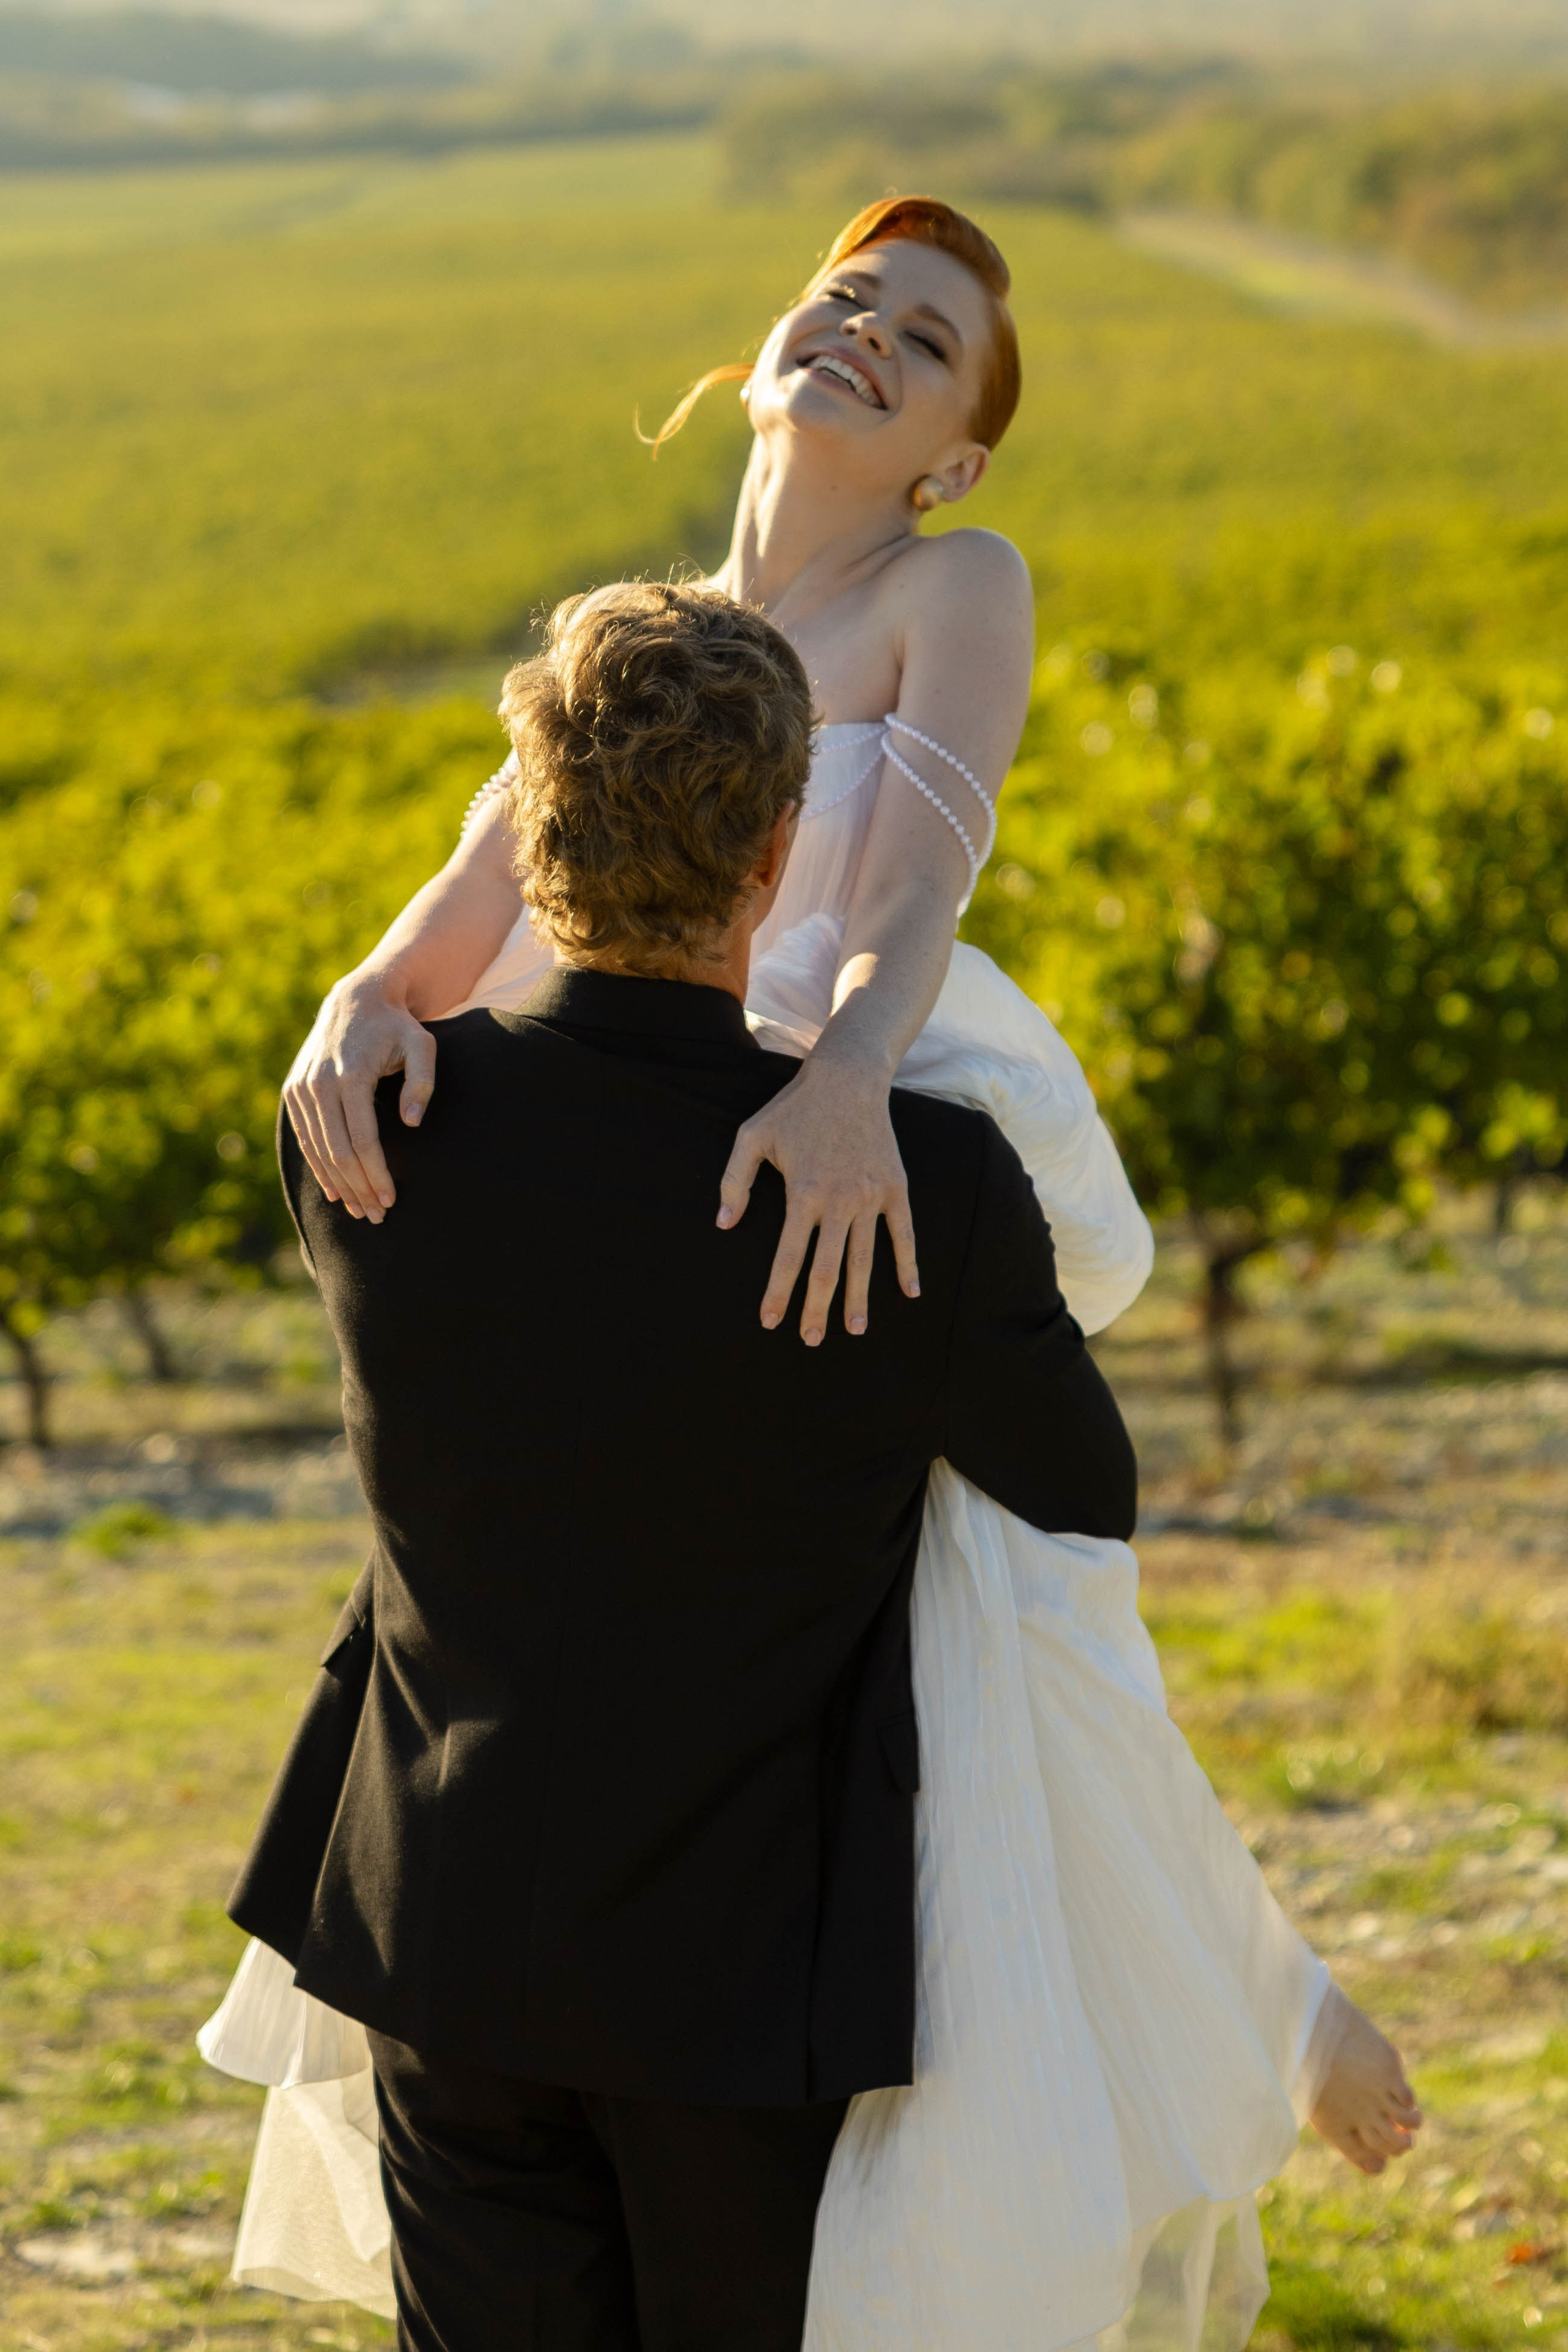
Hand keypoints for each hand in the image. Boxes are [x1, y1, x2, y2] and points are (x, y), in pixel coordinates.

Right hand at [282, 977, 436, 1221]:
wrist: (356, 999)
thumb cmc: (397, 1027)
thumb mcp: (422, 1045)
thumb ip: (423, 1081)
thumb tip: (412, 1122)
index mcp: (350, 1075)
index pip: (362, 1140)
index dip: (376, 1174)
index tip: (391, 1199)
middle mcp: (319, 1084)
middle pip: (338, 1152)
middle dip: (358, 1188)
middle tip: (377, 1215)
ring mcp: (301, 1088)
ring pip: (317, 1150)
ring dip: (338, 1184)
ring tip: (359, 1209)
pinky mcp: (293, 1091)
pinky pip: (305, 1138)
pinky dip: (319, 1167)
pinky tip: (335, 1190)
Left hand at [718, 1050, 918, 1342]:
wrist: (848, 1077)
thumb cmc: (794, 1108)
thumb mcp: (752, 1136)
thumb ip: (734, 1182)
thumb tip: (724, 1225)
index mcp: (802, 1193)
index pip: (788, 1257)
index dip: (778, 1293)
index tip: (771, 1321)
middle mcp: (839, 1201)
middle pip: (828, 1268)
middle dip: (818, 1308)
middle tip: (811, 1340)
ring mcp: (870, 1196)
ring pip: (864, 1259)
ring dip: (859, 1298)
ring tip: (854, 1329)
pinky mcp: (894, 1187)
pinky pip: (903, 1233)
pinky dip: (907, 1264)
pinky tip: (909, 1292)